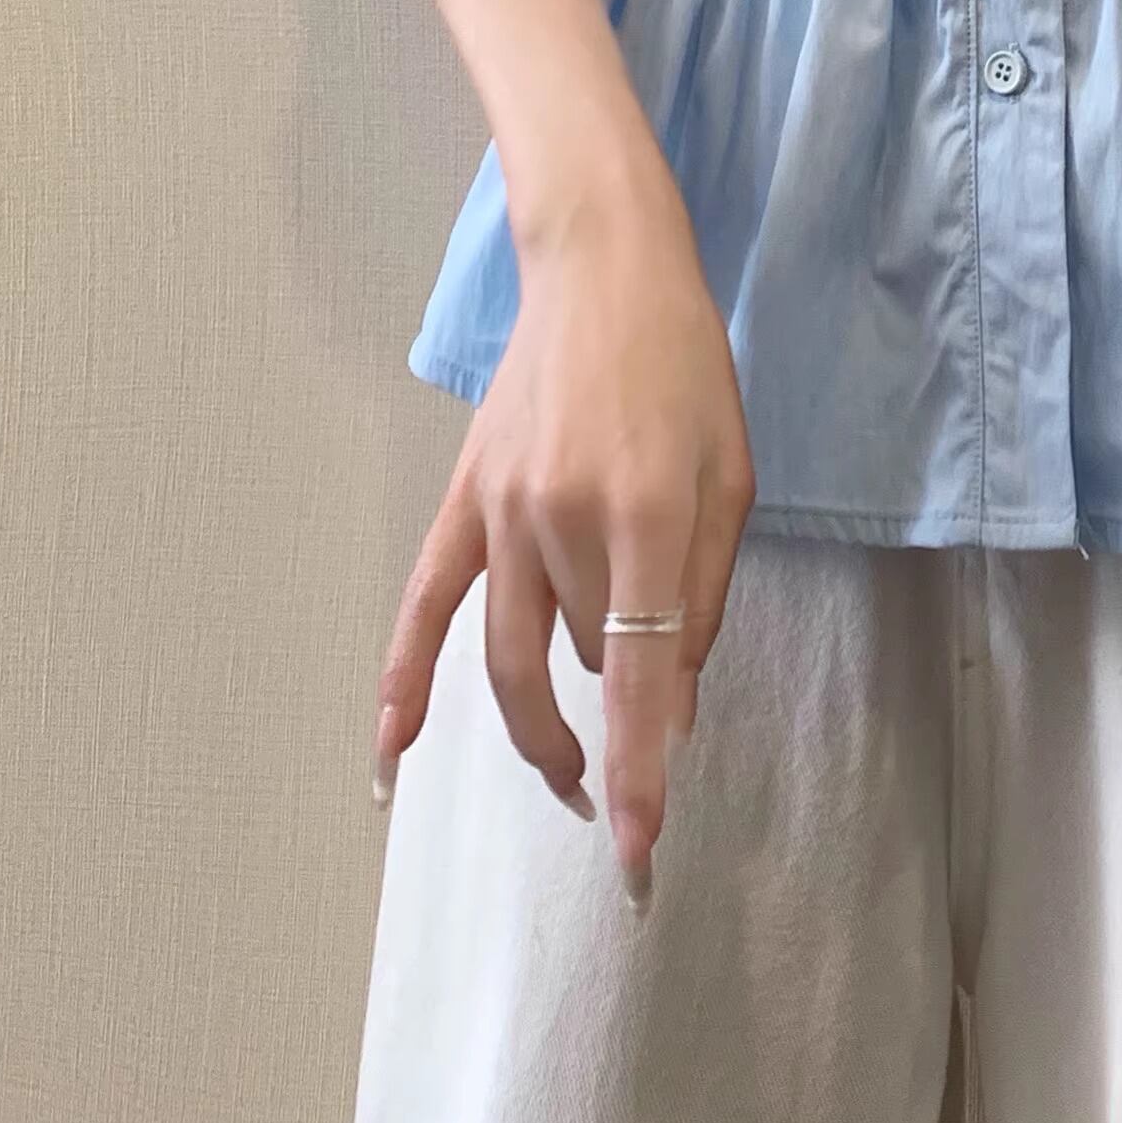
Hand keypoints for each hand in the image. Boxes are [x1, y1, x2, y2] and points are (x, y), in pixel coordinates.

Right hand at [369, 162, 754, 912]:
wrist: (604, 270)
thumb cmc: (687, 369)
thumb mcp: (732, 475)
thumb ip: (704, 594)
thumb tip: (677, 702)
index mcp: (643, 515)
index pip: (641, 674)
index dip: (643, 770)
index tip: (641, 852)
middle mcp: (560, 521)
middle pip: (585, 663)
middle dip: (615, 724)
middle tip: (639, 777)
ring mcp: (500, 513)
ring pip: (513, 653)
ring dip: (540, 728)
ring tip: (572, 778)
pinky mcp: (463, 501)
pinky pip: (422, 607)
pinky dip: (402, 684)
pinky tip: (389, 754)